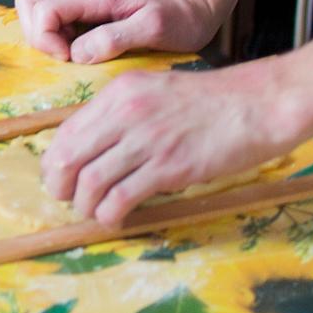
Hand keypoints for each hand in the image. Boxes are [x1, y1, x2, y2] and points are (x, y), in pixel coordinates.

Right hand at [15, 0, 221, 64]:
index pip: (42, 9)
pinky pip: (52, 13)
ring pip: (35, 4)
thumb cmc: (180, 17)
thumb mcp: (153, 29)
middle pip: (29, 1)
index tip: (69, 59)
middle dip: (36, 34)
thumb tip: (77, 54)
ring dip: (41, 32)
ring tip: (68, 52)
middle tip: (64, 56)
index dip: (45, 38)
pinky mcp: (87, 6)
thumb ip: (114, 39)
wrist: (196, 2)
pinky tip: (77, 47)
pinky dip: (53, 32)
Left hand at [40, 63, 302, 223]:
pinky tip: (116, 219)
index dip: (55, 162)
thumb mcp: (155, 92)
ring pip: (91, 182)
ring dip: (86, 206)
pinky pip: (122, 197)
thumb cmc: (210, 102)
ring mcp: (147, 140)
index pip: (66, 132)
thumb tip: (95, 150)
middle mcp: (126, 113)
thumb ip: (123, 115)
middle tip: (69, 202)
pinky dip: (111, 214)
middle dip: (60, 187)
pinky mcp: (169, 166)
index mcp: (119, 93)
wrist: (256, 104)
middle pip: (69, 158)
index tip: (60, 180)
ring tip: (96, 214)